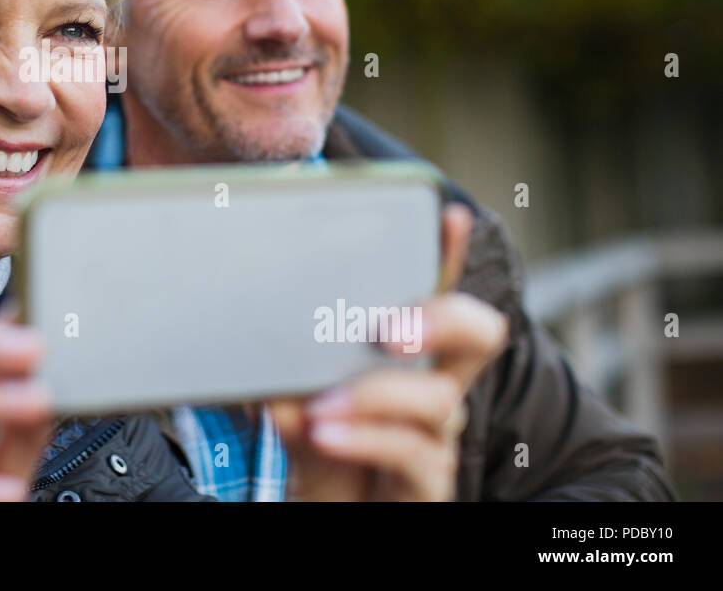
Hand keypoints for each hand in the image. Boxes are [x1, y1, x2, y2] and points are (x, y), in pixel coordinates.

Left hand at [269, 204, 508, 499]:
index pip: (436, 292)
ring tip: (318, 407)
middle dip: (441, 317)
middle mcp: (434, 386)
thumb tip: (251, 351)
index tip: (449, 215)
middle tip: (387, 327)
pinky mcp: (427, 480)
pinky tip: (324, 432)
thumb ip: (275, 378)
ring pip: (437, 400)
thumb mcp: (291, 402)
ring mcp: (436, 435)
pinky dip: (366, 437)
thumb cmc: (320, 446)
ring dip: (374, 395)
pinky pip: (411, 452)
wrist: (328, 513)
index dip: (450, 255)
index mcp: (406, 353)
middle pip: (478, 335)